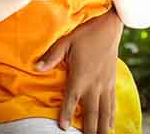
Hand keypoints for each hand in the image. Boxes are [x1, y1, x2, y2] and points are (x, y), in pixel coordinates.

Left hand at [36, 10, 121, 133]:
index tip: (63, 128)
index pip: (71, 100)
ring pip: (105, 112)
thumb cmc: (85, 32)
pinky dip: (112, 117)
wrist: (109, 26)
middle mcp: (94, 84)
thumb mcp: (65, 41)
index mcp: (80, 76)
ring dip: (103, 128)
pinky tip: (111, 125)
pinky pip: (113, 104)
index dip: (66, 115)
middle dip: (90, 130)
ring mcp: (105, 84)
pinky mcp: (113, 81)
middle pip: (92, 113)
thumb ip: (51, 57)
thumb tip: (36, 68)